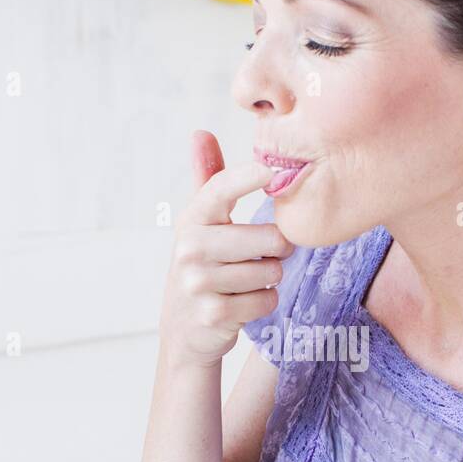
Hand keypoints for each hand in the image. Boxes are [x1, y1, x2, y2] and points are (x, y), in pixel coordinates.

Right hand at [160, 131, 295, 366]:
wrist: (185, 328)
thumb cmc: (202, 267)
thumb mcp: (201, 224)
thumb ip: (208, 180)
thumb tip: (201, 133)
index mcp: (192, 220)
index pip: (221, 190)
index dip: (249, 178)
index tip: (273, 171)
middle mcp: (190, 248)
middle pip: (268, 239)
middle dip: (277, 250)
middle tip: (263, 255)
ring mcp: (199, 282)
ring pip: (271, 271)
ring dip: (269, 279)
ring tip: (247, 281)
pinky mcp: (214, 313)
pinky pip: (266, 300)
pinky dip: (264, 303)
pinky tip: (243, 303)